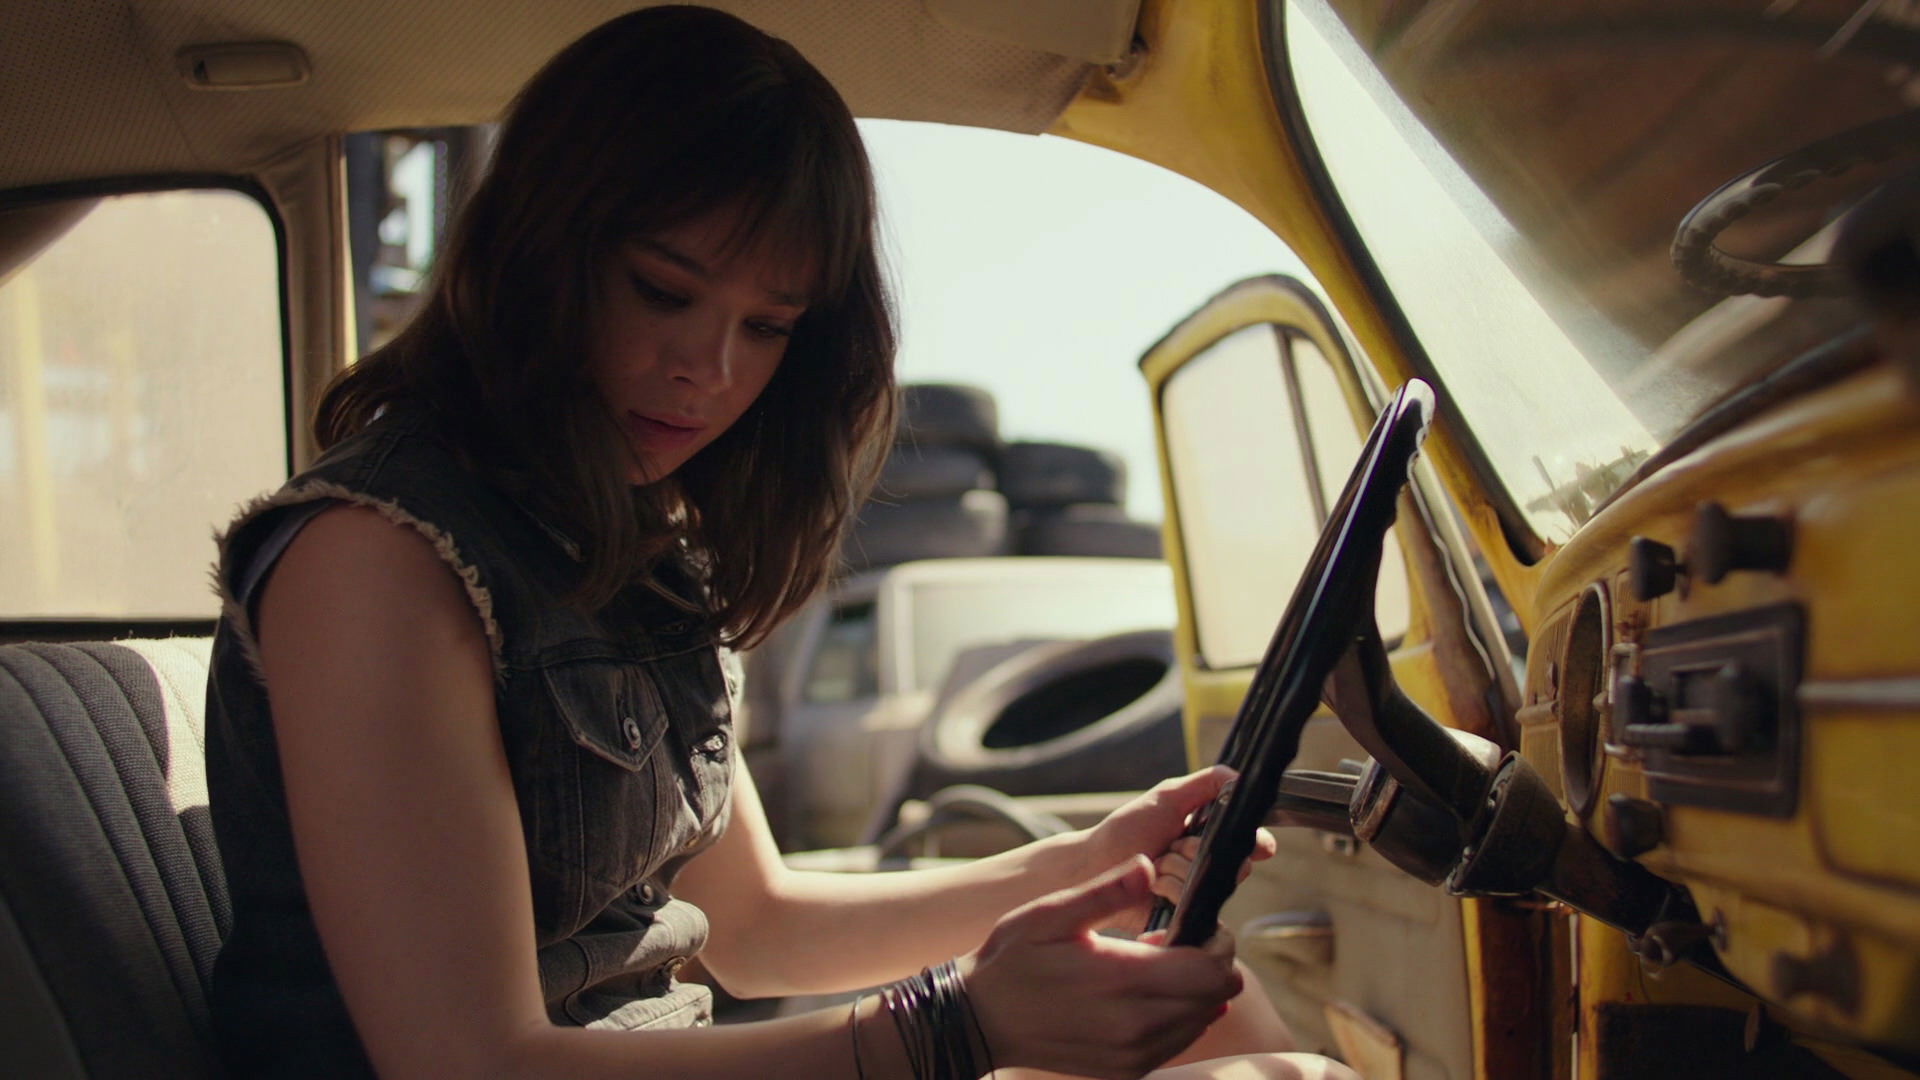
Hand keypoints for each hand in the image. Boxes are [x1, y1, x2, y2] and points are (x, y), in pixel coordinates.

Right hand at [963, 857, 1242, 1078]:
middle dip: (1209, 964)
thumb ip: (1105, 892)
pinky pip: (1177, 1042)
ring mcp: (1133, 1054)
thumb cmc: (1012, 961)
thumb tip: (1149, 866)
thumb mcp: (1050, 914)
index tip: (1195, 924)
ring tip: (1151, 968)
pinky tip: (1139, 995)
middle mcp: (1137, 1025)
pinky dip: (1175, 1017)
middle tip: (1172, 942)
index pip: (1214, 969)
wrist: (979, 1021)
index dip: (1218, 942)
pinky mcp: (1127, 1071)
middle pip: (1217, 996)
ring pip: (1202, 1021)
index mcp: (1124, 980)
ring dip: (1192, 992)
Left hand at [1077, 766, 1277, 920]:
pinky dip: (1172, 892)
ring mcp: (1198, 895)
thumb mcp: (1167, 797)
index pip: (1253, 844)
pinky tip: (1153, 888)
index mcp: (1211, 838)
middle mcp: (1209, 868)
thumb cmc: (1128, 830)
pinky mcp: (1185, 920)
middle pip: (1238, 866)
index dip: (1258, 843)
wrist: (1094, 866)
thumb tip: (1242, 776)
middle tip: (1172, 844)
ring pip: (1212, 884)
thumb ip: (1206, 783)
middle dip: (1199, 849)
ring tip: (1155, 865)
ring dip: (1179, 869)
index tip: (1257, 844)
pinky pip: (1196, 908)